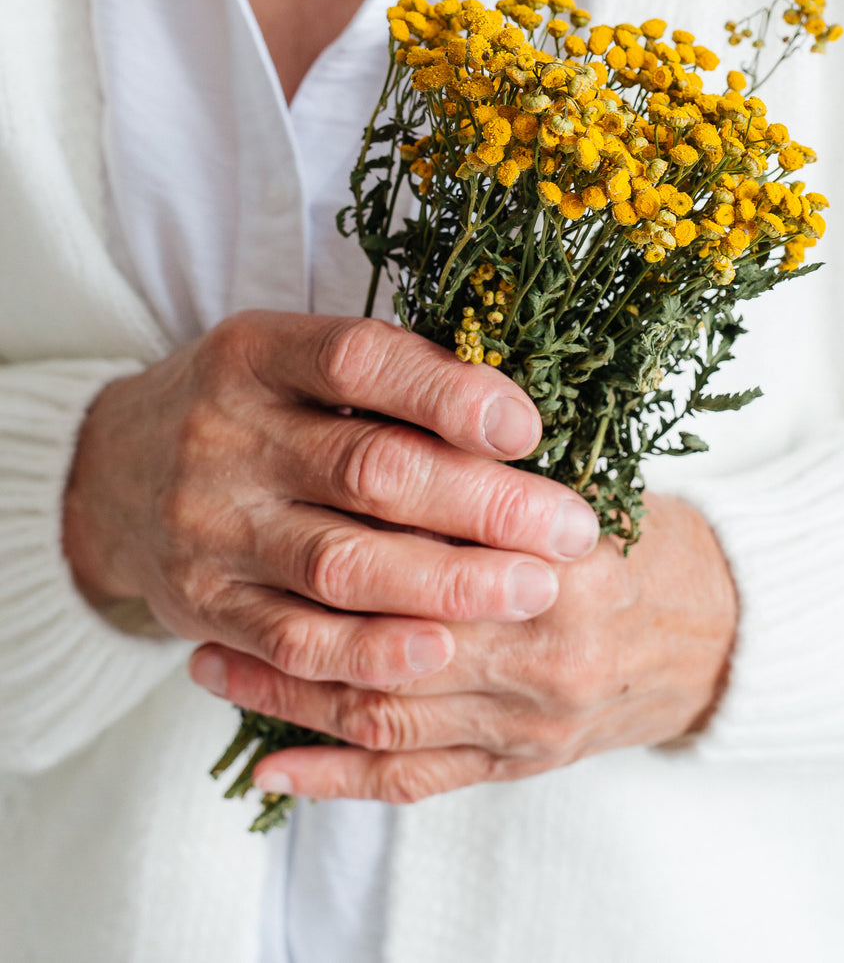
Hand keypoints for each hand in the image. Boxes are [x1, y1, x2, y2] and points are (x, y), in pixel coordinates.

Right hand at [62, 311, 600, 690]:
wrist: (111, 474)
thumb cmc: (244, 408)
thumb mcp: (290, 360)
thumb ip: (386, 380)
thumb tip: (517, 419)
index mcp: (256, 353)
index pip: (360, 362)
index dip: (450, 393)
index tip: (530, 428)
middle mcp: (225, 435)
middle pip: (369, 469)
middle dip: (485, 502)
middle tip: (570, 530)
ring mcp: (209, 525)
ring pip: (341, 562)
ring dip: (449, 583)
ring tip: (533, 590)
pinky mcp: (204, 605)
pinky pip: (295, 641)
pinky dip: (372, 651)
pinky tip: (441, 650)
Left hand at [189, 494, 736, 801]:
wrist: (721, 635)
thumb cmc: (647, 540)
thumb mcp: (587, 477)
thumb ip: (495, 468)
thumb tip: (385, 420)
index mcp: (565, 562)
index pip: (438, 541)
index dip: (352, 519)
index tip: (278, 491)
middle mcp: (543, 651)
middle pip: (394, 632)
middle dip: (296, 611)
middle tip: (211, 584)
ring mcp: (528, 721)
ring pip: (385, 711)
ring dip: (289, 693)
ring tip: (212, 664)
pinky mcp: (517, 765)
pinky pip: (413, 779)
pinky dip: (336, 777)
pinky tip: (270, 768)